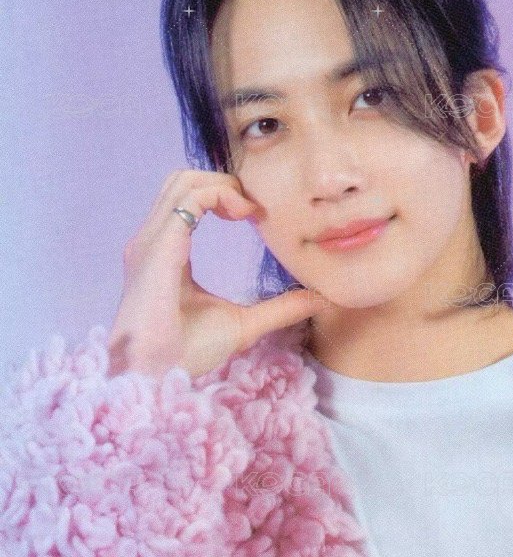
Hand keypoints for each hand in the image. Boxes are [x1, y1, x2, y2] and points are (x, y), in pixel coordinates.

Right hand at [106, 169, 325, 378]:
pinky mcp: (157, 248)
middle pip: (181, 180)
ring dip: (222, 184)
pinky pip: (189, 199)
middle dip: (221, 181)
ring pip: (183, 181)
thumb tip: (318, 299)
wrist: (158, 376)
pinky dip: (219, 194)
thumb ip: (279, 308)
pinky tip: (244, 213)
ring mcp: (150, 242)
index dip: (222, 194)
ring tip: (249, 209)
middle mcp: (152, 241)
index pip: (186, 200)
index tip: (255, 214)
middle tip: (254, 207)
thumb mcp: (244, 324)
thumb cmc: (187, 354)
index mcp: (164, 253)